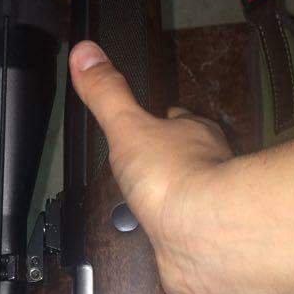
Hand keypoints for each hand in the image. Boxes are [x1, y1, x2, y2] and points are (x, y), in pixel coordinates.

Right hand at [69, 40, 232, 293]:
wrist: (202, 232)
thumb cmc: (170, 174)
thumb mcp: (127, 126)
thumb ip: (106, 93)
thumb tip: (83, 51)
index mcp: (193, 134)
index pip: (180, 121)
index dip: (165, 122)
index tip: (154, 123)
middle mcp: (210, 167)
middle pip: (190, 157)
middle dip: (173, 161)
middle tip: (152, 167)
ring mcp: (210, 206)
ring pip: (196, 195)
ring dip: (178, 200)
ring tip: (155, 206)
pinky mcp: (206, 241)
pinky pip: (191, 235)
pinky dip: (179, 237)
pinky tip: (165, 242)